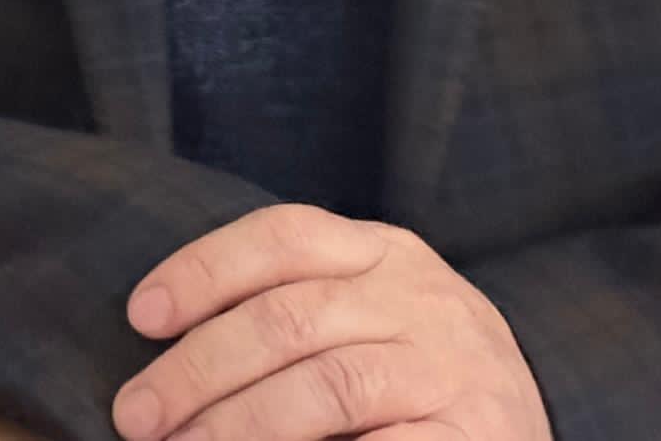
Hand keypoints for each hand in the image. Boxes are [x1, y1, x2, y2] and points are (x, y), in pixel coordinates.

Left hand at [114, 207, 546, 440]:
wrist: (523, 425)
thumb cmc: (411, 372)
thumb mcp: (361, 315)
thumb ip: (285, 314)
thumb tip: (164, 366)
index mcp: (384, 254)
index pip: (283, 238)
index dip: (203, 270)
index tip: (141, 316)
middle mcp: (422, 300)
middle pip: (289, 318)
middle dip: (199, 369)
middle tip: (137, 415)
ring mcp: (452, 371)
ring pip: (327, 387)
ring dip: (240, 424)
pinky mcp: (474, 437)